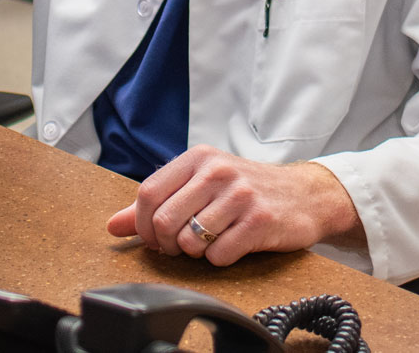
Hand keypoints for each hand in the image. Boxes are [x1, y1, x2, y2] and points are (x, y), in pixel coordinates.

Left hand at [106, 145, 359, 266]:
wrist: (305, 194)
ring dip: (196, 252)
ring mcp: (239, 195)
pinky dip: (220, 259)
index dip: (143, 225)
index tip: (154, 237)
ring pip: (189, 242)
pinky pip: (218, 255)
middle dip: (166, 245)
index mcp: (198, 158)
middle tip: (181, 246)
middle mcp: (217, 171)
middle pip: (163, 221)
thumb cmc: (247, 189)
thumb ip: (157, 203)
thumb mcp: (201, 184)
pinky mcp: (260, 220)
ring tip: (211, 242)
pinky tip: (233, 245)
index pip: (147, 194)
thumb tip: (113, 226)